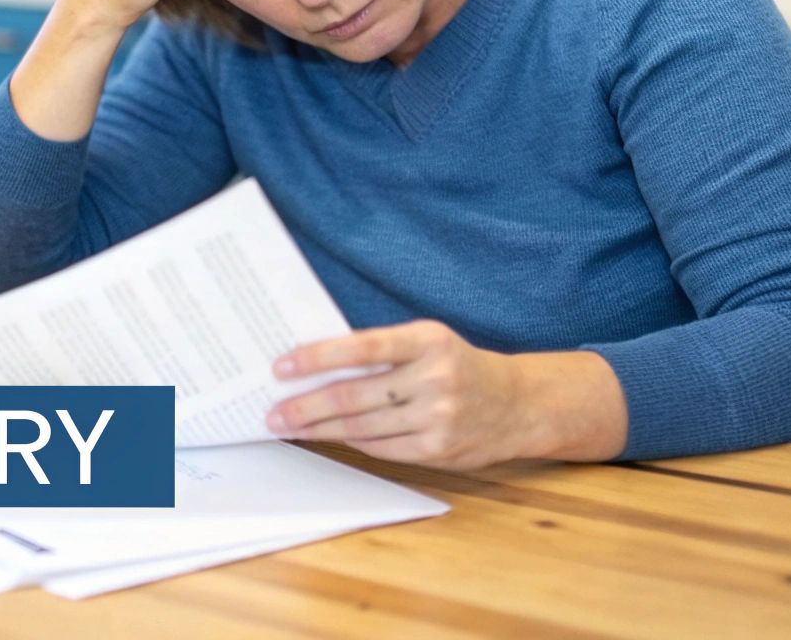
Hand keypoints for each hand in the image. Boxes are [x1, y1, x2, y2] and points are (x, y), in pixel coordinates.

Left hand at [266, 319, 628, 470]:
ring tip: (289, 427)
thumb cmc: (457, 365)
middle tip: (273, 412)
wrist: (518, 404)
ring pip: (362, 427)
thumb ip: (382, 351)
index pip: (362, 347)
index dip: (318, 357)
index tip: (281, 366)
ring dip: (319, 429)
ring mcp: (438, 417)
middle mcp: (434, 378)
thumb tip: (316, 365)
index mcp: (428, 340)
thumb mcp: (428, 342)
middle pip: (355, 396)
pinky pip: (381, 448)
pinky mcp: (438, 449)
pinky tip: (328, 437)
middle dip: (306, 406)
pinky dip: (351, 442)